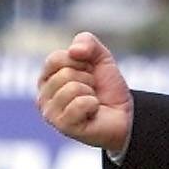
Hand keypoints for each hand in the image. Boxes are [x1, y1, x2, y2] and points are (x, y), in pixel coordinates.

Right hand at [36, 32, 132, 151]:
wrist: (125, 114)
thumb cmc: (107, 88)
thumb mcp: (101, 58)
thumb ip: (87, 42)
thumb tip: (74, 51)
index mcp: (47, 78)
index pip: (56, 58)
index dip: (81, 62)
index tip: (89, 73)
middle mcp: (43, 96)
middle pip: (65, 73)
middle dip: (88, 79)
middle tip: (92, 91)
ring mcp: (51, 113)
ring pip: (72, 88)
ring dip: (90, 93)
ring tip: (92, 102)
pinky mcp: (63, 126)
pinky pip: (80, 104)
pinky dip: (92, 105)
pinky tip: (92, 112)